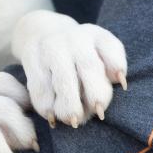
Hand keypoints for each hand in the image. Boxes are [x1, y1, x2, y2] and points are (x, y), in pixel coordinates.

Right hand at [12, 10, 127, 128]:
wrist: (41, 32)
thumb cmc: (80, 54)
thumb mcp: (100, 52)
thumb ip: (113, 65)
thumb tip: (119, 80)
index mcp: (96, 36)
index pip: (111, 49)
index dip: (117, 67)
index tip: (121, 86)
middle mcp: (74, 37)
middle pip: (89, 65)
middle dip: (96, 94)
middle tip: (98, 114)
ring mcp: (51, 46)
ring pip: (63, 80)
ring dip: (69, 106)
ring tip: (73, 120)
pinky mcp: (31, 58)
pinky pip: (40, 87)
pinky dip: (46, 106)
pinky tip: (52, 115)